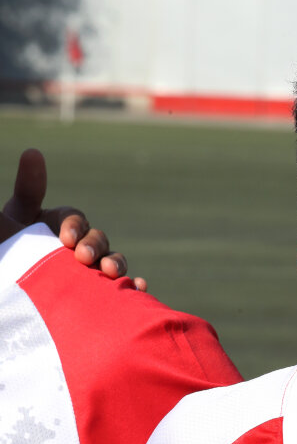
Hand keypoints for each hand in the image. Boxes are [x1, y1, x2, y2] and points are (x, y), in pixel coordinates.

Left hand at [3, 148, 146, 289]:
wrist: (18, 293)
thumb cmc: (12, 251)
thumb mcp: (14, 222)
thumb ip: (28, 190)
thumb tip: (33, 150)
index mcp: (62, 226)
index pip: (74, 219)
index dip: (73, 226)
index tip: (66, 238)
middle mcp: (82, 246)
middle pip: (97, 239)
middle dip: (94, 246)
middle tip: (83, 257)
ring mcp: (94, 270)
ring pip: (113, 261)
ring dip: (116, 263)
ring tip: (110, 273)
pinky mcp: (105, 293)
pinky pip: (124, 288)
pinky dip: (134, 286)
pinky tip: (138, 287)